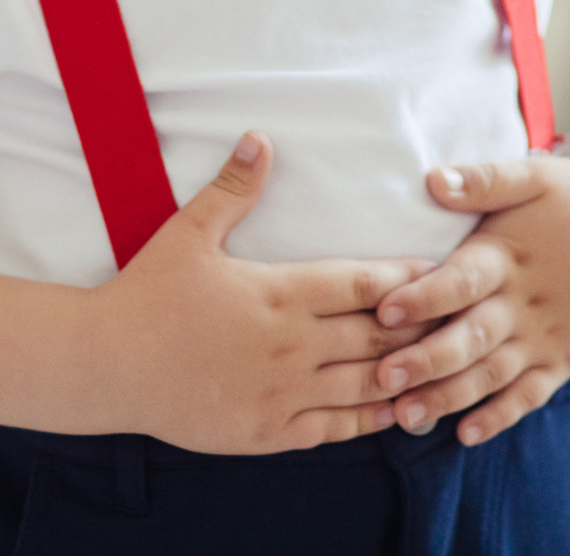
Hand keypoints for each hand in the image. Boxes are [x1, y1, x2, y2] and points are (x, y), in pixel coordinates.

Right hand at [90, 132, 434, 453]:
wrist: (107, 365)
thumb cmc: (147, 294)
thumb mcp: (188, 233)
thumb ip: (233, 189)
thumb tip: (259, 137)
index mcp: (279, 293)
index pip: (363, 284)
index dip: (407, 278)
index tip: (439, 271)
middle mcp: (291, 346)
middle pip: (378, 335)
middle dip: (422, 326)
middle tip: (462, 315)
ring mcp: (282, 393)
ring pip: (366, 385)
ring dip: (407, 373)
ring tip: (443, 362)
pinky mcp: (268, 431)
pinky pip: (335, 428)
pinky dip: (371, 419)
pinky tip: (396, 409)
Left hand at [367, 157, 569, 446]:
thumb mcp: (534, 176)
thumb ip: (483, 180)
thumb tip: (432, 179)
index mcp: (509, 256)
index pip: (463, 280)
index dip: (425, 296)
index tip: (384, 308)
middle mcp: (524, 302)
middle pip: (471, 337)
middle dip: (426, 360)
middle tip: (384, 377)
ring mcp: (544, 336)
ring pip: (492, 374)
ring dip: (450, 396)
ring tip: (407, 415)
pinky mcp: (561, 359)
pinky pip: (529, 395)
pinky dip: (500, 416)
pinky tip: (466, 434)